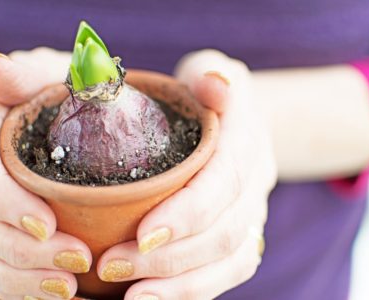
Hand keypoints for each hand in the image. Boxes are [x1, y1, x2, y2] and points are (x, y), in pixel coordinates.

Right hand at [0, 49, 91, 299]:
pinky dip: (26, 289)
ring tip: (71, 289)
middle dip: (24, 251)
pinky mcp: (0, 232)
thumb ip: (27, 76)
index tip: (47, 226)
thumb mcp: (46, 75)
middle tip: (77, 262)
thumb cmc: (55, 92)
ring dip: (25, 279)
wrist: (54, 110)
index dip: (6, 203)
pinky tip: (66, 296)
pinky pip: (1, 269)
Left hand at [96, 50, 276, 299]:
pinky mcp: (242, 233)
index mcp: (248, 139)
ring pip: (231, 261)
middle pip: (226, 232)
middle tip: (113, 267)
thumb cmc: (209, 95)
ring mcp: (252, 212)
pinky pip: (228, 271)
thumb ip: (212, 75)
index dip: (188, 212)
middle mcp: (256, 182)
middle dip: (171, 258)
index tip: (141, 235)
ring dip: (181, 285)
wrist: (237, 123)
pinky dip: (193, 290)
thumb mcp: (210, 72)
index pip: (224, 180)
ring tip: (132, 297)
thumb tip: (216, 85)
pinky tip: (153, 296)